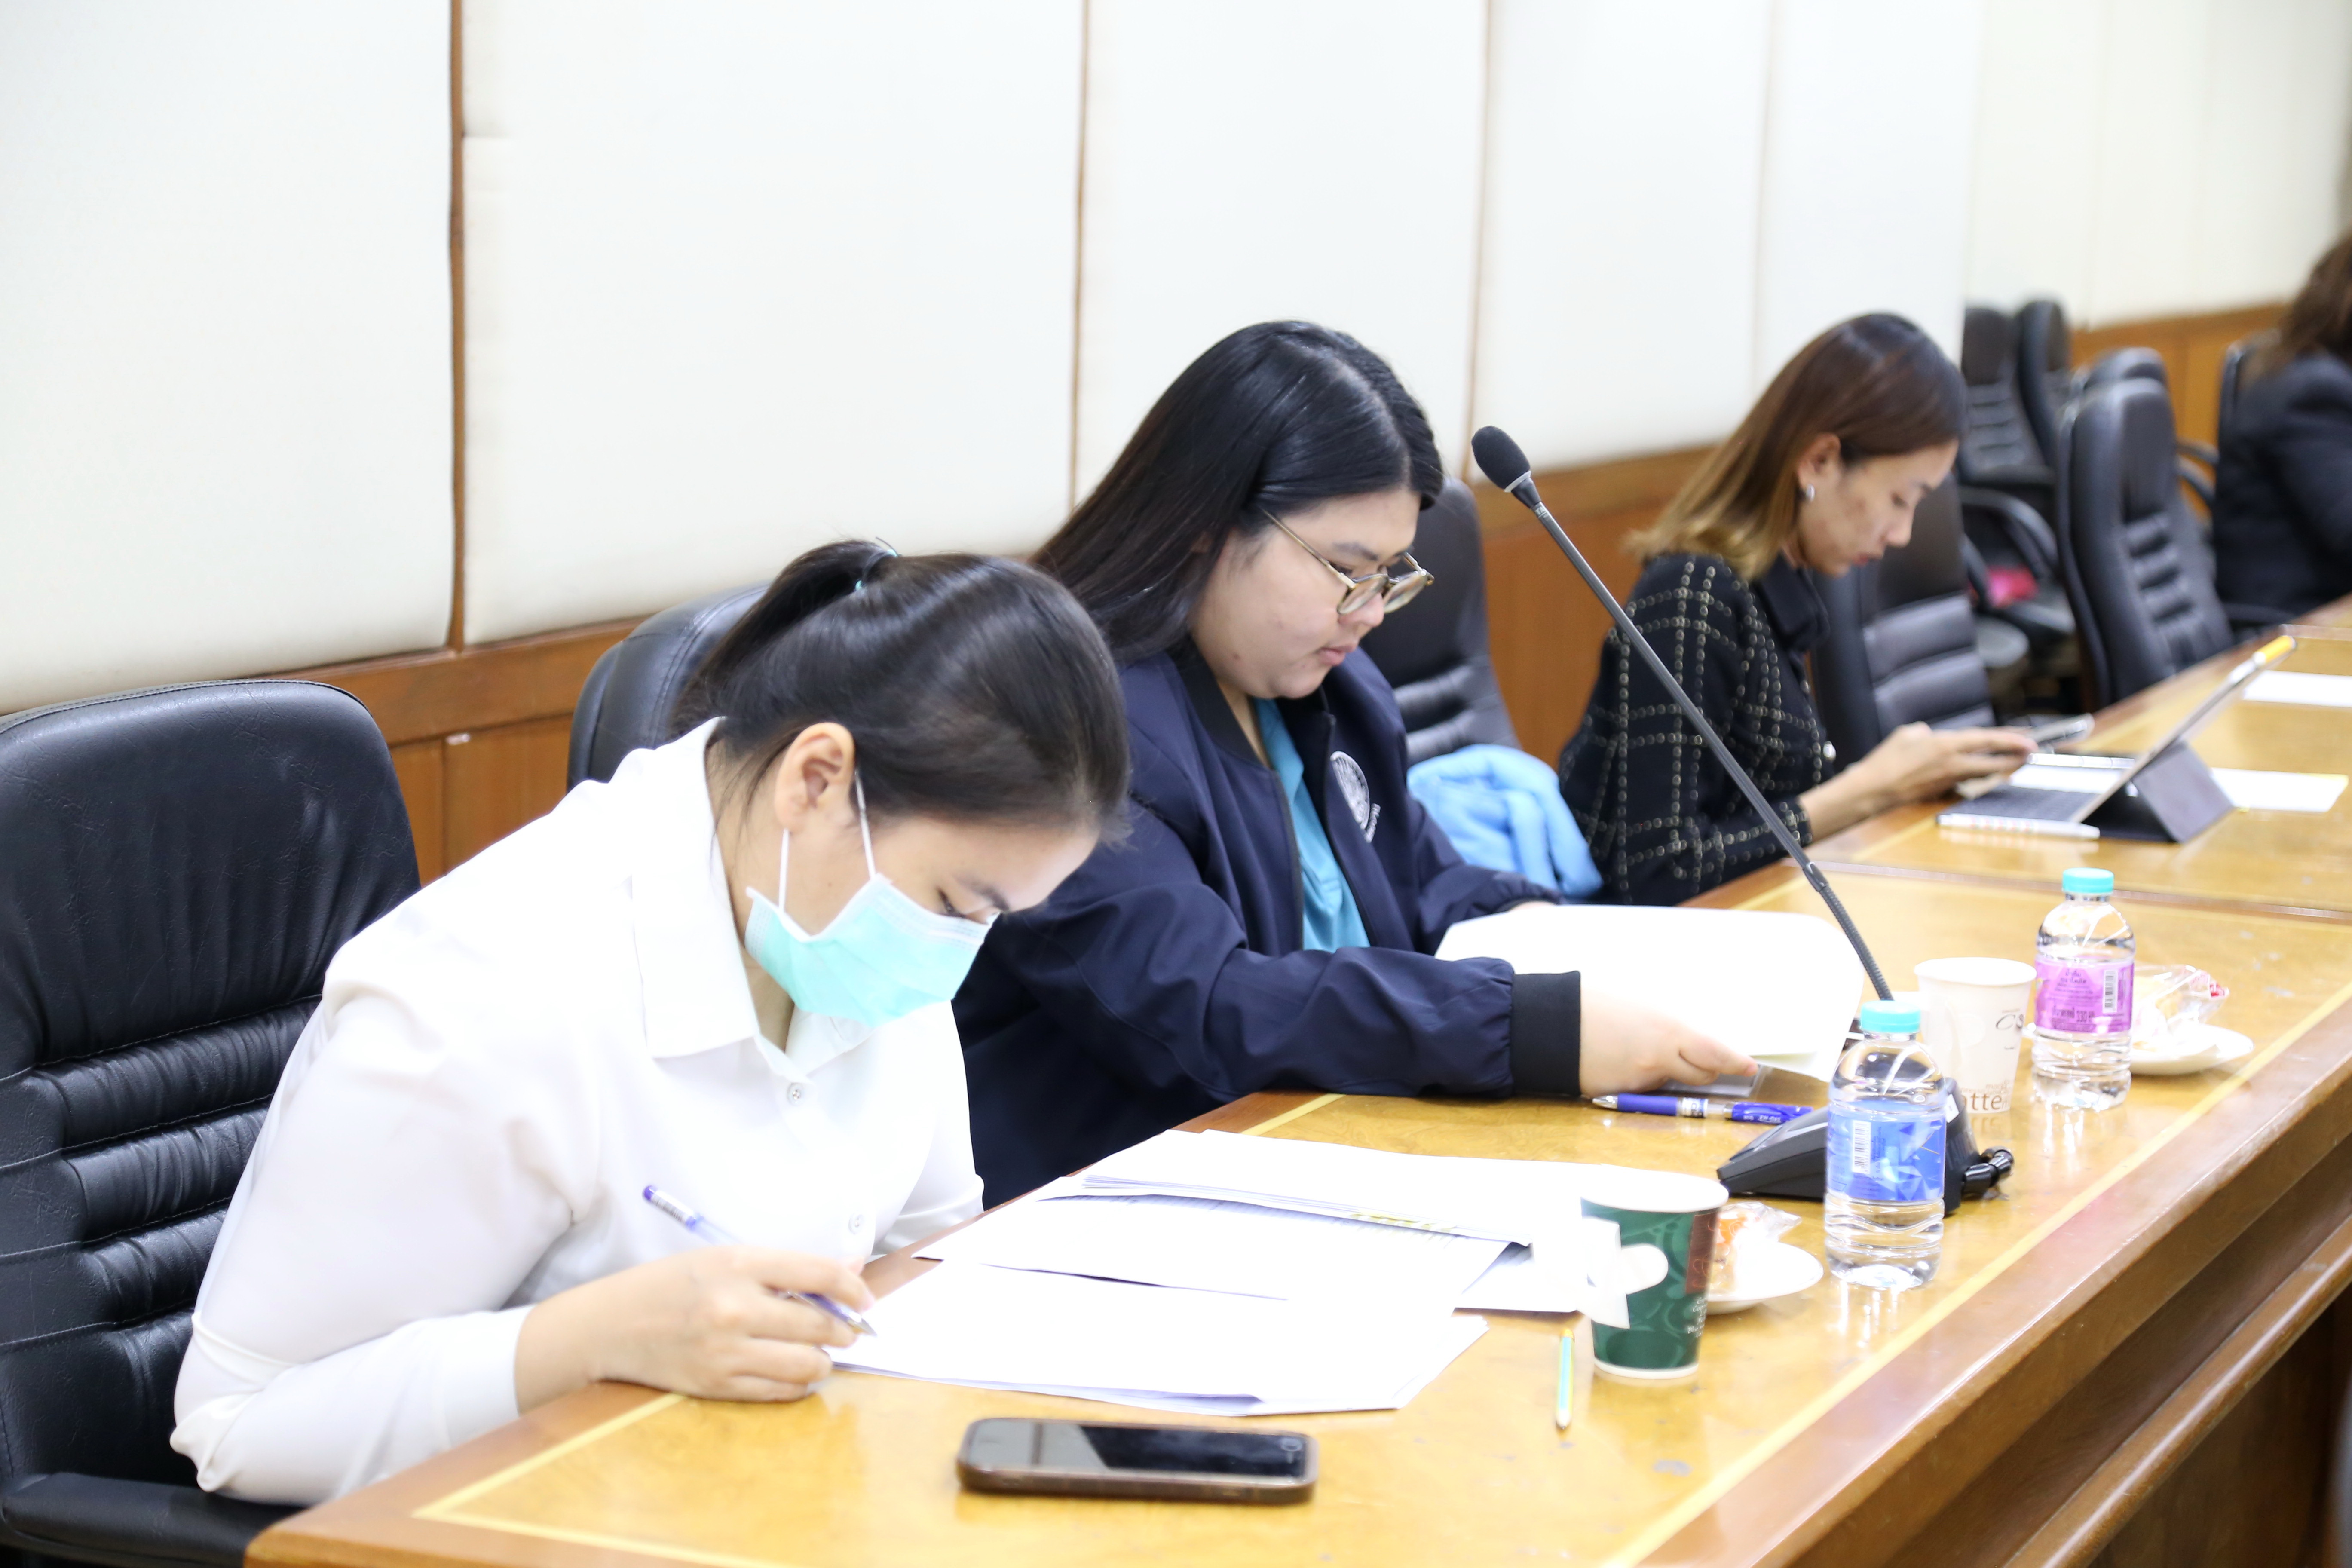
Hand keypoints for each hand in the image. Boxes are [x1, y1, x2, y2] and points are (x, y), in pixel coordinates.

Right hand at [514, 1246, 874, 1411]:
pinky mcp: (717, 1385)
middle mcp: (733, 1307)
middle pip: (817, 1324)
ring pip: (806, 1364)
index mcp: (737, 1264)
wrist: (610, 1325)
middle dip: (842, 1329)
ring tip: (821, 1353)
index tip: (865, 1299)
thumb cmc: (670, 1285)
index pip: (817, 1274)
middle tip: (846, 1330)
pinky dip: (799, 1384)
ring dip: (825, 1361)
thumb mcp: (725, 1258)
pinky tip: (797, 1372)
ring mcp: (725, 1351)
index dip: (852, 1288)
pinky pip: (780, 1391)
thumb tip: (848, 1271)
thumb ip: (786, 1266)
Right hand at [1578, 988, 1756, 1095]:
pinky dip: (1640, 1074)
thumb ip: (1669, 1018)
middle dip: (1706, 1067)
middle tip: (1705, 1058)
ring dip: (1670, 1070)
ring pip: (1670, 1081)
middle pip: (1701, 1074)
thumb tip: (1689, 1028)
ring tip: (1647, 1048)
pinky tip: (1622, 1055)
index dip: (1736, 1062)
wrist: (1549, 1022)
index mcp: (1669, 1030)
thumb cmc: (1591, 1000)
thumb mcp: (1640, 998)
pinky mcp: (1619, 1093)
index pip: (1717, 1053)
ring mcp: (1639, 1080)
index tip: (1749, 1066)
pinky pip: (1642, 1087)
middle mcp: (1660, 1059)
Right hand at [1854, 723, 2034, 802]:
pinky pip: (1966, 779)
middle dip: (2016, 758)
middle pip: (1994, 763)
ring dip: (2001, 768)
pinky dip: (1977, 774)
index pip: (1987, 740)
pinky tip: (1983, 772)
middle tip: (2033, 753)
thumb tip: (1933, 735)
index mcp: (1945, 745)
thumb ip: (1926, 731)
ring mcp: (1949, 779)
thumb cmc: (1886, 759)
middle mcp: (1953, 763)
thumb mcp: (1907, 734)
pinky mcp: (1943, 790)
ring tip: (2016, 762)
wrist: (1874, 789)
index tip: (2030, 740)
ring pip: (1983, 773)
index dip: (2011, 740)